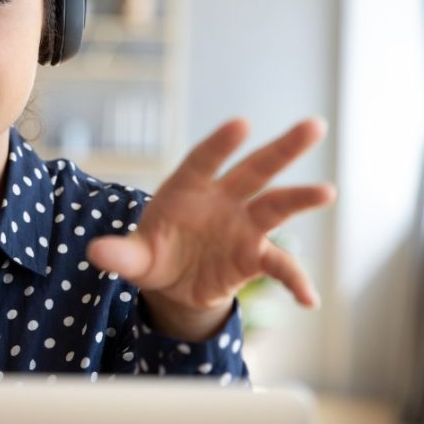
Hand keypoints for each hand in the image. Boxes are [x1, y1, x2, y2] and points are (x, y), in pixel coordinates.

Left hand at [86, 118, 335, 340]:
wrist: (172, 283)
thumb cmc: (151, 254)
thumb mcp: (133, 257)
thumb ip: (120, 254)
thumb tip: (96, 254)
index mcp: (187, 189)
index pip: (204, 160)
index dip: (221, 143)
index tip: (241, 123)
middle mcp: (222, 200)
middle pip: (255, 170)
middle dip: (282, 149)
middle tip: (314, 126)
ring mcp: (242, 226)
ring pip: (275, 207)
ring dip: (300, 198)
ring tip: (327, 191)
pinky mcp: (254, 256)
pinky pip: (279, 266)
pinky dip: (295, 281)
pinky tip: (309, 300)